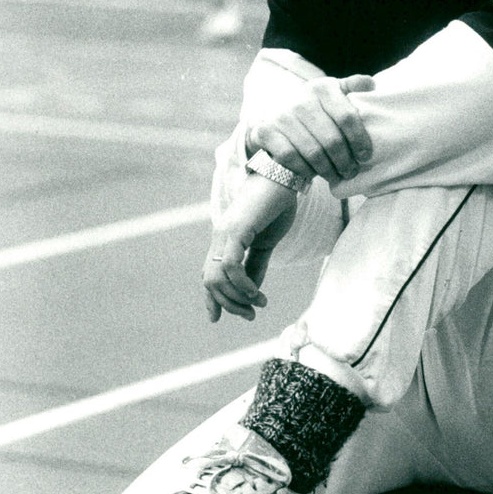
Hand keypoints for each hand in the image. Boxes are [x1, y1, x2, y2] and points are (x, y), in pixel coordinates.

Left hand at [202, 174, 296, 322]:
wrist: (283, 175)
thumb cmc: (276, 205)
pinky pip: (230, 265)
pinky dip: (241, 283)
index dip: (211, 298)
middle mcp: (220, 237)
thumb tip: (252, 289)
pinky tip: (256, 292)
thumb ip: (257, 263)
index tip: (215, 318)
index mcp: (226, 240)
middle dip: (227, 304)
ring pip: (217, 277)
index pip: (209, 274)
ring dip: (237, 298)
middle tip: (250, 315)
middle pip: (210, 281)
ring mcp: (226, 233)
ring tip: (259, 304)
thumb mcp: (267, 241)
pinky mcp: (236, 229)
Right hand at [252, 74, 374, 184]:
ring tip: (337, 176)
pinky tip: (314, 174)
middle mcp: (301, 99)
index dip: (359, 140)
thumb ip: (350, 87)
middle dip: (345, 161)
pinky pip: (293, 158)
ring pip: (314, 153)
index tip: (365, 155)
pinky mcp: (267, 132)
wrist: (273, 116)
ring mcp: (282, 116)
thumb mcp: (330, 93)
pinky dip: (306, 170)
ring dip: (328, 170)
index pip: (347, 117)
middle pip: (332, 140)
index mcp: (322, 87)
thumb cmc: (313, 109)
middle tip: (351, 171)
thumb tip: (371, 84)